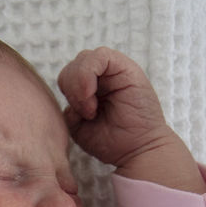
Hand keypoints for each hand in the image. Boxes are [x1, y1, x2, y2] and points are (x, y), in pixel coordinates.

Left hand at [57, 48, 205, 192]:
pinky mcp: (126, 67)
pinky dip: (88, 75)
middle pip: (72, 66)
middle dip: (71, 89)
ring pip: (83, 58)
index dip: (67, 94)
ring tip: (91, 109)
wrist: (138, 150)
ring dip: (79, 84)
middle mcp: (103, 77)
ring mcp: (114, 71)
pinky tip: (92, 97)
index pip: (67, 77)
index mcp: (91, 89)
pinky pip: (100, 55)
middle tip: (86, 113)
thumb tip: (67, 93)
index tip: (79, 116)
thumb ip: (70, 106)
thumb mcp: (79, 126)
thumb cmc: (112, 142)